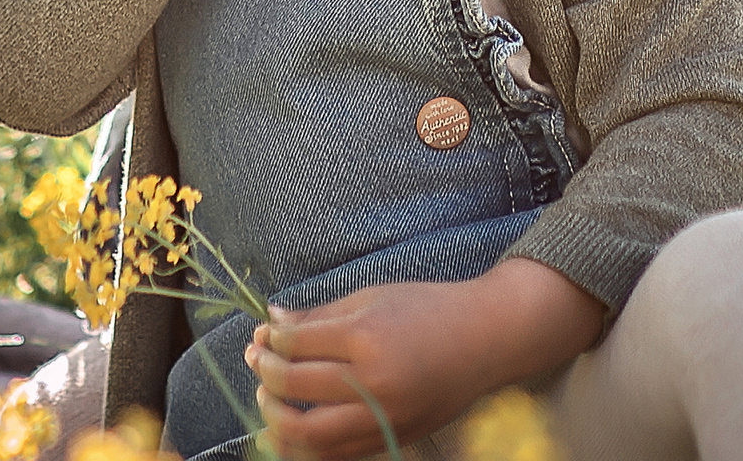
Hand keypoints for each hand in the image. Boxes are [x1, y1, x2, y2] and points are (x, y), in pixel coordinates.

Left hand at [244, 261, 603, 460]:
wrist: (486, 340)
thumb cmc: (428, 309)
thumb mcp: (371, 298)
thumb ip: (319, 316)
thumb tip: (270, 322)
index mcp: (366, 336)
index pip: (296, 344)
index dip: (271, 339)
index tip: (264, 333)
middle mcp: (374, 382)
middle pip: (296, 387)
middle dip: (265, 375)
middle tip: (256, 362)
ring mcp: (385, 416)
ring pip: (311, 435)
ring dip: (276, 420)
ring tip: (267, 402)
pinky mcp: (394, 437)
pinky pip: (339, 454)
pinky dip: (307, 448)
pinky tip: (290, 432)